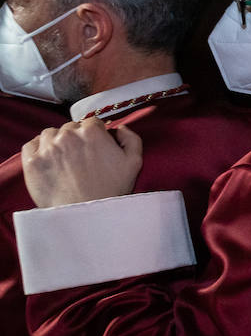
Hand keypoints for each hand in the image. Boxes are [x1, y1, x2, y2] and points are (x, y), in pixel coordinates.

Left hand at [21, 118, 142, 207]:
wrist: (85, 213)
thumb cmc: (110, 190)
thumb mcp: (134, 163)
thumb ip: (131, 139)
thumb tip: (120, 129)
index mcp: (92, 132)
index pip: (92, 122)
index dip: (95, 133)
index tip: (95, 145)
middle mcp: (67, 135)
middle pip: (70, 127)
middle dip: (76, 137)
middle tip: (80, 156)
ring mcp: (47, 147)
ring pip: (50, 134)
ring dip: (56, 141)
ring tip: (63, 158)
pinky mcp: (31, 161)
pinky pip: (31, 145)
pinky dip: (38, 148)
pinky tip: (47, 160)